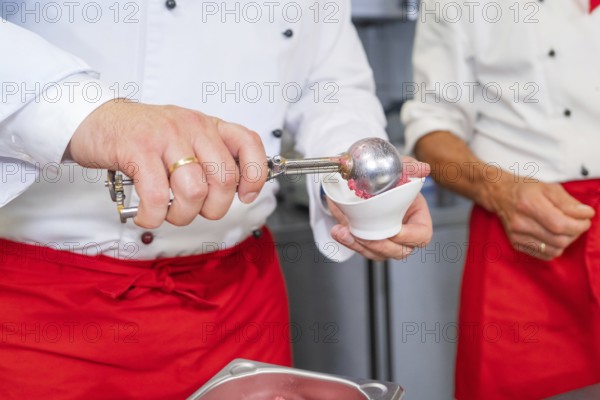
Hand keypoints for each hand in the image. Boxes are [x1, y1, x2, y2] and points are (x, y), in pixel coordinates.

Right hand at [67, 100, 267, 227]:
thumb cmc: (142, 137)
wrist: (94, 120)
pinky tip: (148, 214)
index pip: (248, 143)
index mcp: (208, 126)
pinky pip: (158, 196)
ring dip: (183, 215)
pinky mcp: (138, 150)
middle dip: (214, 208)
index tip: (245, 195)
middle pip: (224, 178)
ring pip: (194, 191)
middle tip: (196, 211)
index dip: (255, 175)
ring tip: (168, 213)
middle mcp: (192, 127)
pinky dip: (154, 216)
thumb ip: (208, 158)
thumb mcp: (183, 139)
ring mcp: (166, 137)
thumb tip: (233, 192)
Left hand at [329, 157, 432, 260]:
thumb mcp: (398, 168)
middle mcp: (404, 233)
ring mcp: (387, 241)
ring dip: (360, 246)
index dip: (410, 237)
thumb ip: (410, 167)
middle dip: (380, 245)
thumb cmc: (388, 178)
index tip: (395, 231)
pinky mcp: (369, 244)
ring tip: (344, 232)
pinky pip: (361, 250)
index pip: (422, 235)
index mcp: (418, 218)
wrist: (363, 181)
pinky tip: (339, 232)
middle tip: (365, 235)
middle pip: (399, 250)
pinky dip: (349, 242)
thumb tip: (423, 168)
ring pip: (377, 254)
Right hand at [489, 179, 594, 259]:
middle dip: (576, 233)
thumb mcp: (548, 187)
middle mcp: (520, 223)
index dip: (579, 225)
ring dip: (566, 241)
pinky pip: (545, 255)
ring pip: (554, 250)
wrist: (499, 195)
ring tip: (566, 229)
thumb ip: (568, 202)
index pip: (560, 225)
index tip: (586, 218)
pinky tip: (554, 236)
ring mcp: (517, 236)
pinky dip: (555, 248)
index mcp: (529, 204)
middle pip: (559, 240)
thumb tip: (585, 214)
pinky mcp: (516, 244)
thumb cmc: (524, 189)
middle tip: (578, 223)